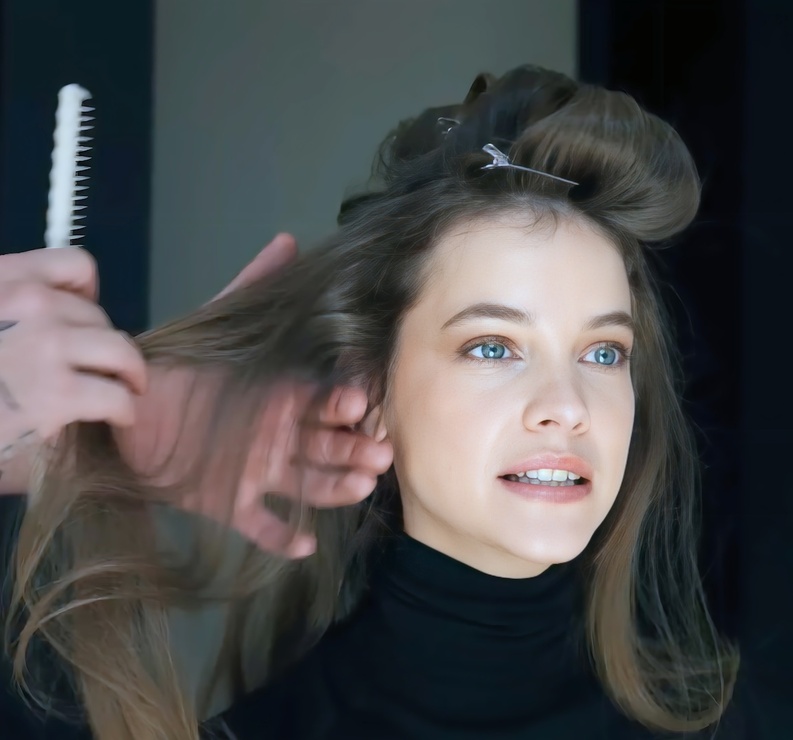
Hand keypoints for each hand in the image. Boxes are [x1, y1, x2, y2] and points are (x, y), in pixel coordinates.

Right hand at [0, 248, 145, 487]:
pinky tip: (118, 415)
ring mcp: (47, 346)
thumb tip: (50, 314)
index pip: (75, 265)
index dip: (87, 294)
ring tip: (126, 386)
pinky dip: (124, 408)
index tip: (82, 319)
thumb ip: (7, 308)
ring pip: (120, 350)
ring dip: (129, 372)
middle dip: (99, 344)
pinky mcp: (59, 393)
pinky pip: (117, 395)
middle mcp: (31, 303)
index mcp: (3, 279)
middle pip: (98, 316)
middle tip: (93, 368)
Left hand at [118, 233, 392, 555]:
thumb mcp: (222, 324)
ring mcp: (260, 471)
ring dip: (335, 488)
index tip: (363, 401)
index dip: (345, 402)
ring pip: (308, 484)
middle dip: (355, 449)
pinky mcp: (230, 503)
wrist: (129, 408)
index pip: (326, 400)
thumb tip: (289, 242)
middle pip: (329, 446)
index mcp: (283, 397)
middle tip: (379, 453)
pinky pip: (261, 523)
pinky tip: (302, 544)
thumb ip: (252, 285)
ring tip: (358, 488)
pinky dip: (280, 535)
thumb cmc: (181, 367)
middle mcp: (281, 436)